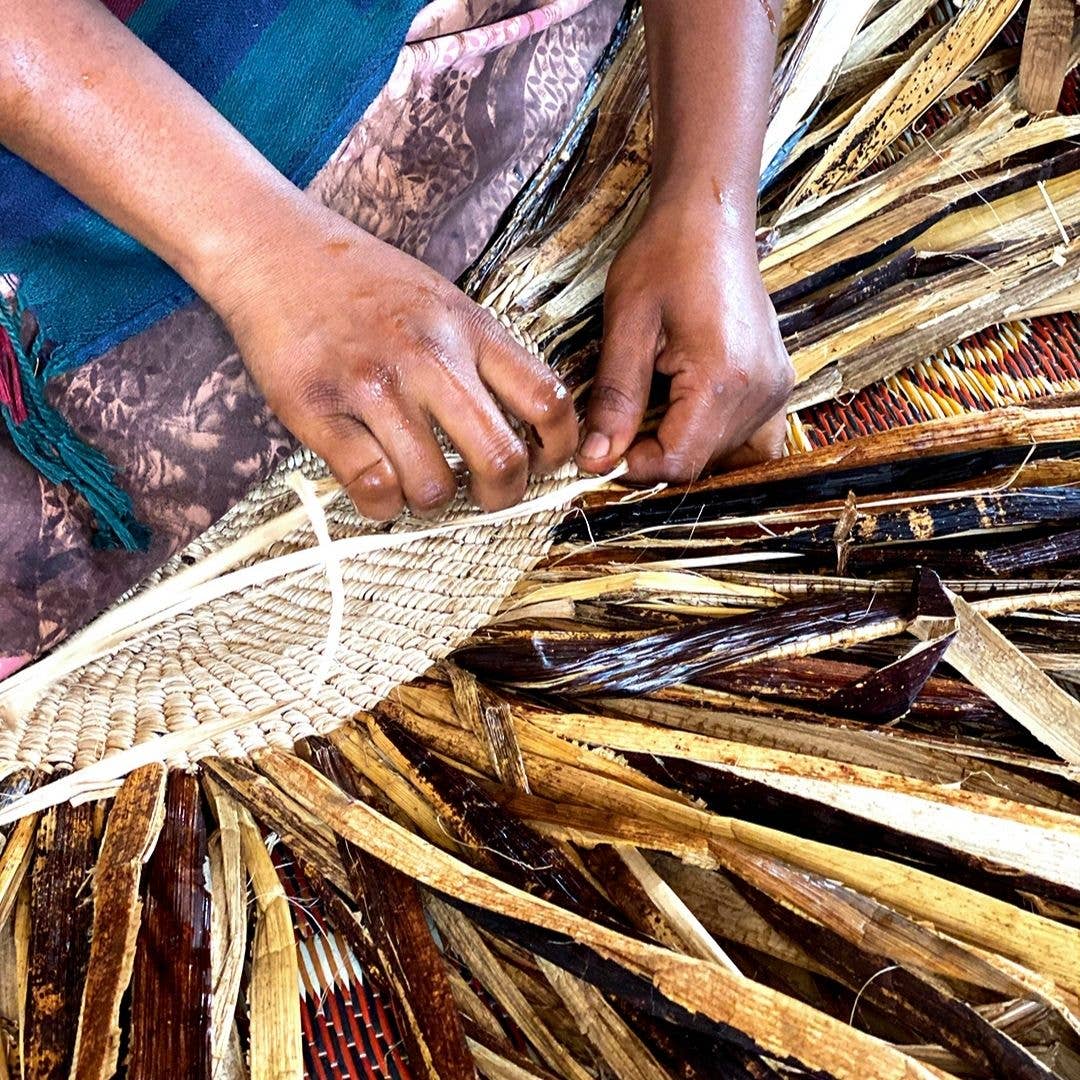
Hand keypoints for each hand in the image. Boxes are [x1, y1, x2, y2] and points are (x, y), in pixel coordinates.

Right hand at [211, 198, 578, 519]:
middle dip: (503, 497)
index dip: (559, 449)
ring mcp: (373, 385)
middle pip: (501, 459)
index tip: (544, 464)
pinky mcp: (319, 410)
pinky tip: (378, 486)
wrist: (274, 250)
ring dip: (433, 502)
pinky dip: (382, 504)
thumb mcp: (444, 301)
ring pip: (433, 486)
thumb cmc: (364, 283)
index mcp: (470, 330)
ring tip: (419, 484)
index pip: (548, 401)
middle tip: (485, 497)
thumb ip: (485, 355)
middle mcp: (429, 358)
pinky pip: (371, 486)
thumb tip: (527, 426)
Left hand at [576, 200, 793, 482]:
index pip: (678, 462)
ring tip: (653, 416)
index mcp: (722, 379)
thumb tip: (597, 459)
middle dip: (656, 458)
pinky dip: (717, 442)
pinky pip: (752, 439)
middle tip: (621, 427)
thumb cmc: (666, 255)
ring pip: (727, 457)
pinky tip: (685, 417)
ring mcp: (775, 389)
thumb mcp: (626, 325)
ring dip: (685, 451)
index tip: (605, 450)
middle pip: (703, 464)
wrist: (710, 216)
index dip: (636, 467)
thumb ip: (614, 399)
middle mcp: (759, 391)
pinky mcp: (776, 383)